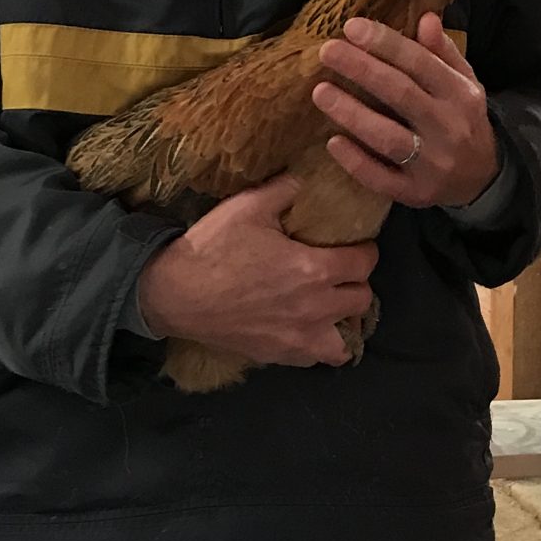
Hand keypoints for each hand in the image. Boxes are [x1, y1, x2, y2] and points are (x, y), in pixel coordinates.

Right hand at [136, 177, 375, 369]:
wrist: (175, 294)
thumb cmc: (212, 248)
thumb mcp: (247, 206)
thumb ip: (283, 191)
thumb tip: (304, 180)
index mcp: (313, 269)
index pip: (365, 263)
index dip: (365, 251)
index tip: (356, 246)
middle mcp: (314, 308)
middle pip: (362, 299)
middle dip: (356, 283)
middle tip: (340, 272)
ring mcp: (298, 337)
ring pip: (346, 340)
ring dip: (343, 321)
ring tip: (330, 306)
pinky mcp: (279, 355)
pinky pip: (316, 359)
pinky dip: (318, 345)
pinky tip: (306, 328)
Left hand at [314, 16, 500, 210]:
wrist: (483, 178)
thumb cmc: (463, 119)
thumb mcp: (464, 82)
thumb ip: (443, 52)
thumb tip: (425, 18)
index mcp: (459, 95)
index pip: (421, 63)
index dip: (386, 44)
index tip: (352, 27)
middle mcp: (447, 127)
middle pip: (401, 94)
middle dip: (362, 70)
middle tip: (327, 51)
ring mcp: (432, 164)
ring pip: (388, 137)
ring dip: (352, 114)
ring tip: (320, 92)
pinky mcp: (415, 192)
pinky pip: (381, 178)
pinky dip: (356, 161)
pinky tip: (333, 142)